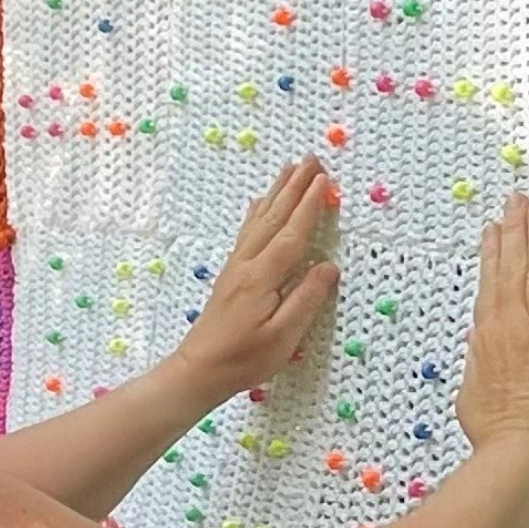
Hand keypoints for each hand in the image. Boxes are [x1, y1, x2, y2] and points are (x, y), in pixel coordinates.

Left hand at [164, 157, 341, 404]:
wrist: (199, 369)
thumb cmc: (245, 359)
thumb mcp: (283, 336)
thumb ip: (306, 299)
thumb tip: (328, 267)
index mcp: (263, 277)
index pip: (293, 233)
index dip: (309, 205)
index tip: (325, 180)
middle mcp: (247, 264)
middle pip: (275, 217)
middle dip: (294, 186)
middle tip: (311, 159)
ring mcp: (236, 266)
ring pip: (260, 219)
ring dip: (277, 192)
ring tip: (289, 168)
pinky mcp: (231, 274)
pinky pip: (248, 231)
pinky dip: (257, 211)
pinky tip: (260, 202)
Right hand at [457, 195, 528, 468]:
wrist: (521, 453)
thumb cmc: (496, 433)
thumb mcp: (472, 392)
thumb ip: (478, 360)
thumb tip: (478, 339)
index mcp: (487, 334)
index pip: (491, 281)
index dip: (493, 251)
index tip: (495, 228)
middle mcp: (514, 323)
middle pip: (515, 266)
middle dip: (517, 229)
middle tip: (519, 200)